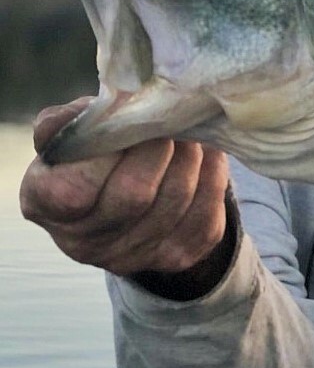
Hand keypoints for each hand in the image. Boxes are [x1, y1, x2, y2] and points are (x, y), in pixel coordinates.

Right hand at [20, 98, 231, 297]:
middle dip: (159, 149)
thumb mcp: (70, 137)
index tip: (128, 121)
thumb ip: (70, 121)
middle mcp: (84, 242)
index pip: (76, 189)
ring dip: (190, 157)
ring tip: (189, 134)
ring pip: (176, 200)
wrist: (125, 199)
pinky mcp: (177, 256)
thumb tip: (95, 112)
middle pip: (134, 195)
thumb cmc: (92, 158)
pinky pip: (206, 213)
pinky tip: (207, 155)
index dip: (108, 151)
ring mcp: (132, 256)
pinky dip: (212, 176)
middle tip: (169, 120)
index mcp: (46, 206)